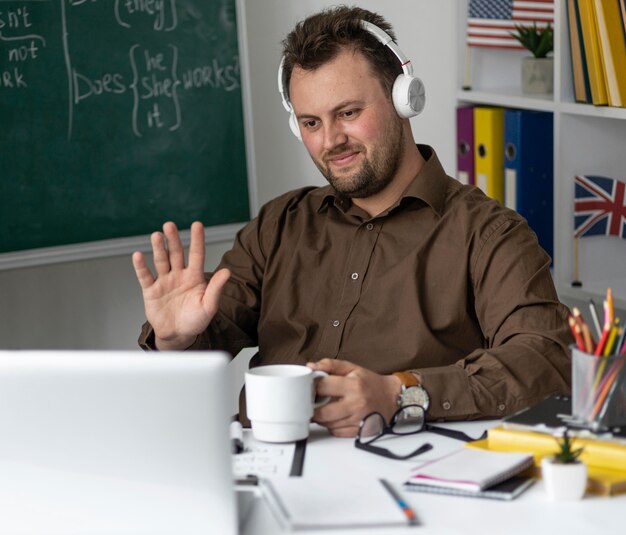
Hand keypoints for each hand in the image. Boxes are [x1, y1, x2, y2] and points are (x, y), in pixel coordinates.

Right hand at [132, 221, 230, 349]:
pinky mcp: (151, 290)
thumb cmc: (195, 321)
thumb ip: (216, 289)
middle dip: (173, 239)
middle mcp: (179, 275)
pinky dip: (141, 266)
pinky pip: (145, 276)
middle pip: (176, 253)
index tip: (197, 225)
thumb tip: (227, 272)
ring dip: (159, 248)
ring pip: (161, 261)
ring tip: (157, 236)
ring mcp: (164, 281)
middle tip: (170, 225)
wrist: (178, 335)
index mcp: (195, 277)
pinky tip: (138, 255)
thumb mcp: (209, 306)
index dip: (197, 240)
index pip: (197, 254)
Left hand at [307, 359, 401, 437]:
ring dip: (322, 418)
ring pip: (328, 424)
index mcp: (353, 385)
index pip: (322, 387)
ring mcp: (358, 420)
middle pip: (322, 412)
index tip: (311, 387)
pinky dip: (332, 426)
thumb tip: (310, 367)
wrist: (392, 397)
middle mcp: (356, 404)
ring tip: (326, 408)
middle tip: (314, 403)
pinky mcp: (361, 432)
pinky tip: (336, 418)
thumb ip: (330, 365)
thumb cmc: (370, 383)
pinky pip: (337, 433)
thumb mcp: (352, 368)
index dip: (312, 387)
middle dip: (313, 408)